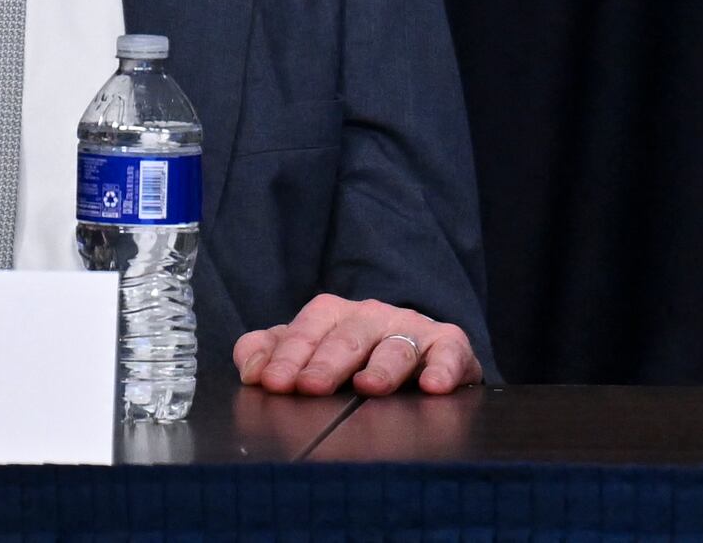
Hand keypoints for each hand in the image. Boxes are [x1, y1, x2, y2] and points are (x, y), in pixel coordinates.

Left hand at [232, 293, 480, 398]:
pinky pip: (451, 351)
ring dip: (383, 366)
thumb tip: (251, 366)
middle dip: (328, 361)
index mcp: (335, 316)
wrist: (415, 361)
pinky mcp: (449, 346)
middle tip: (311, 386)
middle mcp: (374, 317)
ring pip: (397, 346)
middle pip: (349, 335)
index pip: (309, 328)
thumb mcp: (306, 354)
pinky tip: (434, 386)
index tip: (273, 382)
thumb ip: (271, 354)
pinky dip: (446, 367)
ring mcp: (412, 330)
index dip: (289, 354)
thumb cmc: (349, 360)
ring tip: (369, 386)